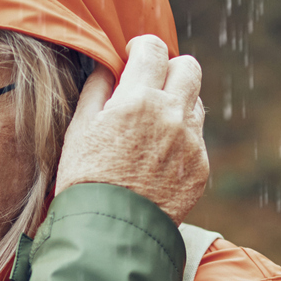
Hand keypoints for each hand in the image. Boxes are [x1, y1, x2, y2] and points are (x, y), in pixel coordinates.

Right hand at [53, 35, 207, 221]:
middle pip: (189, 66)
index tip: (133, 56)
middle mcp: (171, 116)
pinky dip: (180, 137)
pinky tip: (157, 156)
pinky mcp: (201, 167)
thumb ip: (98, 87)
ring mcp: (191, 143)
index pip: (153, 48)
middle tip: (150, 84)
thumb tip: (110, 65)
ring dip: (177, 102)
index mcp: (138, 100)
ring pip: (196, 101)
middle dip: (169, 67)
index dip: (141, 47)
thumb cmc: (85, 178)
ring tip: (152, 124)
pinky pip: (196, 137)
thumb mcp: (79, 127)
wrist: (109, 233)